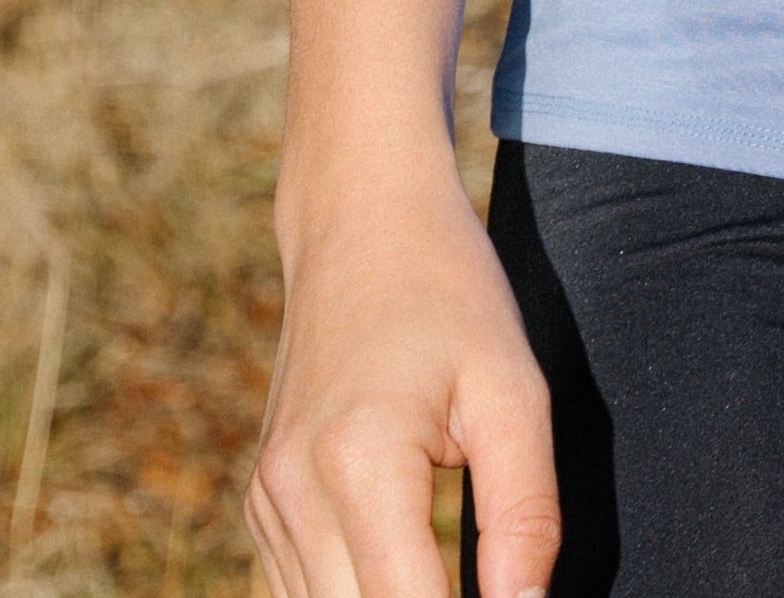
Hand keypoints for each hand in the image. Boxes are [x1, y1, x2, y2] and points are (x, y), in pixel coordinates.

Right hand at [250, 175, 560, 597]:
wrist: (360, 222)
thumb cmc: (448, 293)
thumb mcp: (513, 388)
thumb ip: (523, 509)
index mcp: (359, 463)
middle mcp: (292, 495)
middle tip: (493, 593)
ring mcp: (265, 505)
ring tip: (445, 578)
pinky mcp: (260, 505)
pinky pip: (296, 593)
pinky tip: (400, 579)